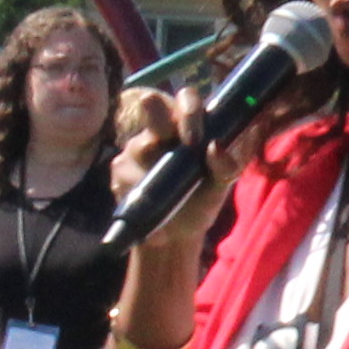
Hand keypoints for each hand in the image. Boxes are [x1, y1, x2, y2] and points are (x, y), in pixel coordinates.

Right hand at [105, 84, 260, 348]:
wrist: (172, 247)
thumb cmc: (198, 209)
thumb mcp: (220, 185)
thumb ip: (228, 161)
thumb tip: (230, 142)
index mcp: (183, 132)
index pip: (181, 101)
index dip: (188, 104)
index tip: (202, 120)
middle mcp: (154, 138)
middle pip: (148, 104)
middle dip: (160, 109)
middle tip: (178, 128)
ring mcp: (132, 158)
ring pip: (135, 144)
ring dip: (153, 161)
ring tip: (169, 184)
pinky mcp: (118, 183)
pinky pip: (122, 174)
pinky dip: (136, 186)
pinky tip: (148, 202)